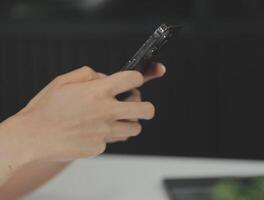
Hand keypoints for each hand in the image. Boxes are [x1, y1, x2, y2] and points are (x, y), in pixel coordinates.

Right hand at [12, 65, 159, 162]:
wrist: (33, 136)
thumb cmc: (46, 108)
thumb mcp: (64, 80)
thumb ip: (89, 74)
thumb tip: (105, 77)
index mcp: (99, 91)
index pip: (133, 80)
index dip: (138, 78)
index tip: (135, 81)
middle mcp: (107, 111)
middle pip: (146, 110)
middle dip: (147, 107)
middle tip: (140, 106)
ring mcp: (105, 131)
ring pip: (135, 128)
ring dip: (130, 123)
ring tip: (117, 120)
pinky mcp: (100, 147)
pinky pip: (113, 140)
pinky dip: (107, 136)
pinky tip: (93, 132)